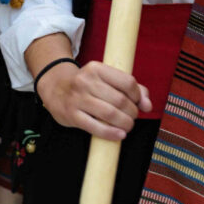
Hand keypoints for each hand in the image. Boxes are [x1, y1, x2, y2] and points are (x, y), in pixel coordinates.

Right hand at [37, 59, 151, 140]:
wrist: (56, 88)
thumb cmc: (88, 84)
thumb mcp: (105, 78)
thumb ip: (130, 88)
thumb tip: (148, 105)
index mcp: (97, 68)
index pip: (127, 82)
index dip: (137, 96)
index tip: (138, 103)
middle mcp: (86, 81)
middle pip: (120, 100)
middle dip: (132, 112)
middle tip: (133, 117)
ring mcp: (78, 98)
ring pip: (110, 114)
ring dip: (125, 123)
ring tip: (128, 126)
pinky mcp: (72, 115)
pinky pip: (95, 127)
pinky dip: (111, 133)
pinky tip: (120, 135)